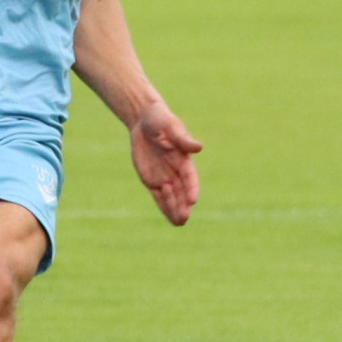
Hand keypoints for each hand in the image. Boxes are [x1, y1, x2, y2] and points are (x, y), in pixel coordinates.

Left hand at [129, 102, 201, 224]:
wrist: (144, 121)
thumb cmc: (160, 120)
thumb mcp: (170, 126)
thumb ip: (182, 139)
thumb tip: (198, 147)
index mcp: (184, 159)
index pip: (190, 177)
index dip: (192, 188)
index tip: (193, 200)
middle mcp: (176, 171)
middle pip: (182, 191)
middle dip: (183, 204)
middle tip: (184, 217)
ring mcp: (165, 176)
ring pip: (172, 197)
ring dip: (175, 209)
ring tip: (179, 222)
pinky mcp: (152, 180)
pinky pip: (159, 196)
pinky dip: (165, 206)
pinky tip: (170, 217)